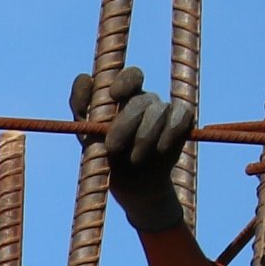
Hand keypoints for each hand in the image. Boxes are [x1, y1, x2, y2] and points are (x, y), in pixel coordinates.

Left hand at [73, 65, 193, 235]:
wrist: (133, 188)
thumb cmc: (106, 158)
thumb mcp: (87, 135)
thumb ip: (82, 106)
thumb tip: (86, 78)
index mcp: (123, 98)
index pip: (130, 77)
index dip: (124, 82)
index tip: (113, 95)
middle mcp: (144, 100)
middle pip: (140, 100)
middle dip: (125, 124)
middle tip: (112, 147)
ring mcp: (164, 110)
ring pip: (159, 110)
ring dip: (144, 137)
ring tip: (135, 160)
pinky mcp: (182, 121)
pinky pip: (181, 115)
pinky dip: (170, 133)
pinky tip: (160, 150)